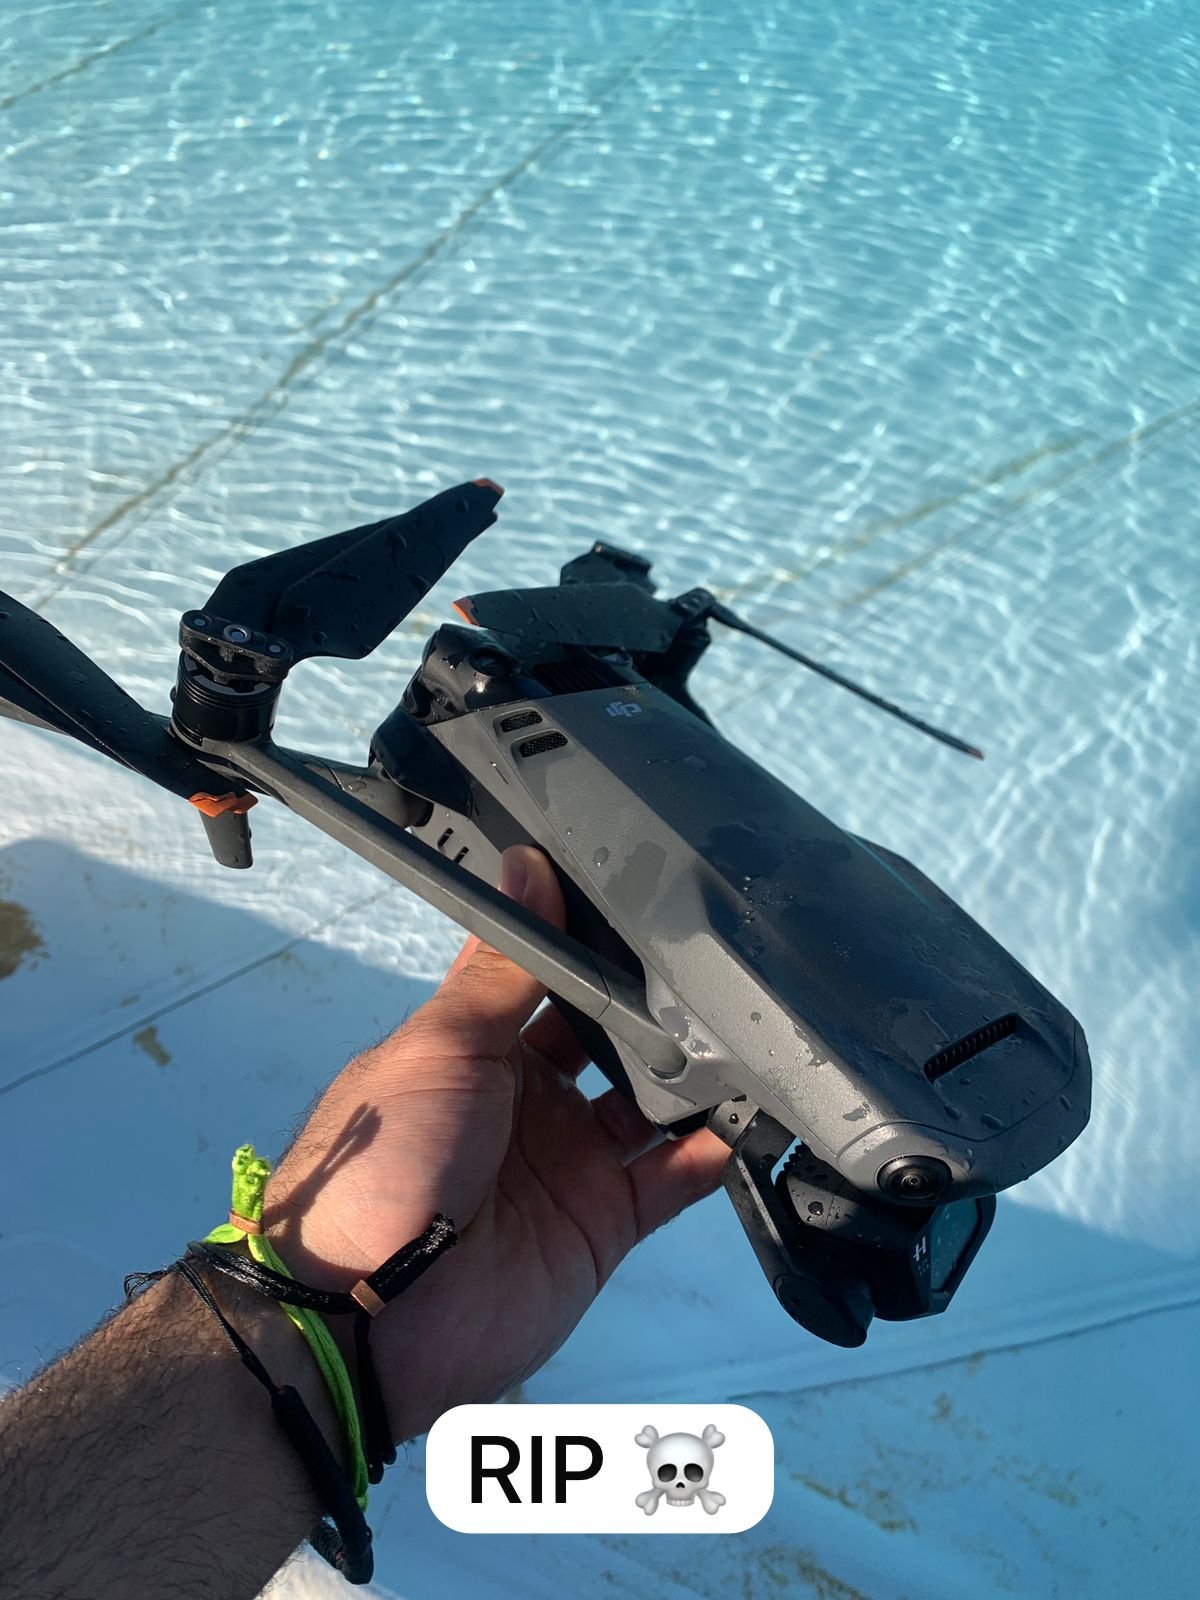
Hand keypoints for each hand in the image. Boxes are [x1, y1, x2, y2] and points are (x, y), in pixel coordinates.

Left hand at [260, 844, 731, 1443]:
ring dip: (692, 1077)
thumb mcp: (439, 1046)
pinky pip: (671, 1180)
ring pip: (648, 1106)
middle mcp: (529, 1096)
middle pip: (607, 1039)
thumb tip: (528, 862)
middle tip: (723, 961)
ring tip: (750, 1031)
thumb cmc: (393, 1155)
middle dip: (655, 1008)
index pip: (547, 981)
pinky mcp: (605, 1222)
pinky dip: (709, 1152)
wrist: (369, 1315)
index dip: (591, 944)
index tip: (655, 894)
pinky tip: (750, 1115)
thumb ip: (502, 968)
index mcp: (478, 1047)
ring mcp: (570, 1160)